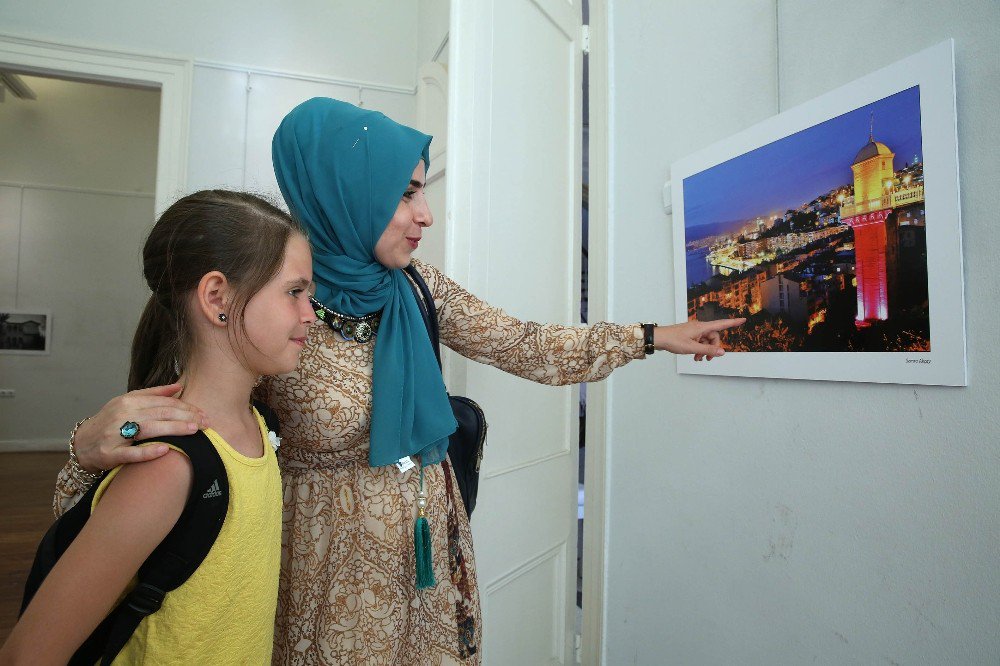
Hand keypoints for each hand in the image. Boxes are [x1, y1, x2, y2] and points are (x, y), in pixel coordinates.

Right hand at [72, 383, 206, 471]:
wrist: (81, 443)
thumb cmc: (110, 422)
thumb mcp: (128, 403)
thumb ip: (153, 394)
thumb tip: (178, 385)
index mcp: (128, 402)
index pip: (162, 402)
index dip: (185, 407)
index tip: (203, 413)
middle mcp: (121, 415)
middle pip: (159, 414)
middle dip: (185, 417)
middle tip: (205, 422)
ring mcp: (114, 435)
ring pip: (148, 429)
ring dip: (173, 429)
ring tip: (193, 430)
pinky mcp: (109, 454)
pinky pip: (131, 453)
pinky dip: (148, 451)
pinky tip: (165, 449)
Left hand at [654, 318, 745, 360]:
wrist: (659, 338)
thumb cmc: (673, 340)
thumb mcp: (692, 348)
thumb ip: (708, 350)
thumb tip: (722, 352)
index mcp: (702, 327)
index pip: (721, 324)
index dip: (733, 322)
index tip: (743, 319)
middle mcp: (699, 327)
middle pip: (714, 337)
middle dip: (713, 348)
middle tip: (708, 359)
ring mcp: (694, 331)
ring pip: (706, 341)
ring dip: (705, 351)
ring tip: (699, 360)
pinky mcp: (689, 335)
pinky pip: (699, 342)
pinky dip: (699, 349)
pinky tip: (695, 357)